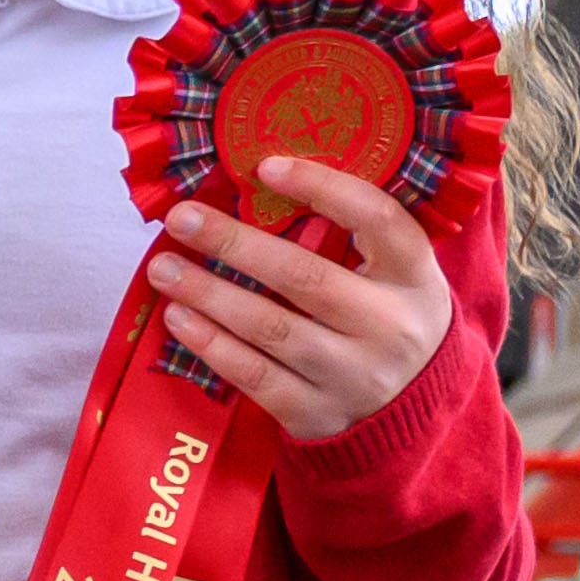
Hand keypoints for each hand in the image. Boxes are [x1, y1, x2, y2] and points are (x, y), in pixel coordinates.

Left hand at [148, 156, 451, 444]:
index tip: (265, 167)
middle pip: (304, 277)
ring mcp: (352, 375)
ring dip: (208, 294)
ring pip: (268, 328)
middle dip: (234, 244)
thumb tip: (262, 184)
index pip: (377, 220)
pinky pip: (252, 375)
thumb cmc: (385, 318)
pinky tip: (177, 317)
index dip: (323, 188)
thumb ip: (351, 237)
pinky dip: (209, 343)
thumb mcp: (394, 275)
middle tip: (181, 218)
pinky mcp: (315, 413)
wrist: (411, 407)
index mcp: (415, 276)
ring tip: (164, 268)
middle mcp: (390, 326)